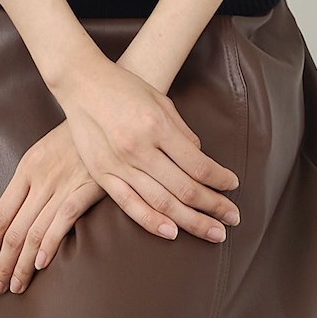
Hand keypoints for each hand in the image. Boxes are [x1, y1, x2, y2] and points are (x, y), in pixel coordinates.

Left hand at [0, 120, 105, 294]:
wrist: (106, 115)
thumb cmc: (76, 138)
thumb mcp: (45, 153)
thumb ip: (32, 183)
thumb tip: (15, 217)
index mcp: (26, 170)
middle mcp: (39, 179)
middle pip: (13, 230)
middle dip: (2, 263)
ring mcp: (62, 183)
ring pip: (34, 231)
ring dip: (22, 264)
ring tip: (17, 286)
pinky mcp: (86, 187)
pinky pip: (62, 219)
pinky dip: (50, 243)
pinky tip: (41, 263)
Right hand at [56, 54, 240, 243]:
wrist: (83, 84)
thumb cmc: (126, 88)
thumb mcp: (161, 101)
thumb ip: (182, 132)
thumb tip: (200, 161)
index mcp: (157, 126)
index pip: (198, 164)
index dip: (220, 179)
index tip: (233, 185)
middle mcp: (139, 148)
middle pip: (185, 189)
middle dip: (214, 206)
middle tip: (233, 218)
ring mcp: (119, 164)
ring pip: (161, 203)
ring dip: (192, 221)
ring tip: (214, 232)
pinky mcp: (102, 174)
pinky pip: (129, 205)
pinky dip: (152, 222)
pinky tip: (172, 233)